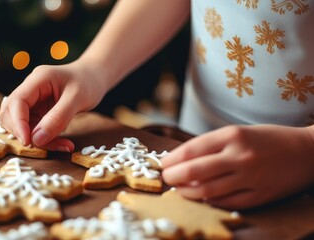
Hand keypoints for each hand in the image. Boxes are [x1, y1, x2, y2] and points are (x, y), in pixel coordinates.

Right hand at [0, 59, 108, 150]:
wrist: (94, 77)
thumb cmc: (88, 83)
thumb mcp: (77, 99)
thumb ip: (58, 118)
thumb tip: (36, 139)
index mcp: (37, 80)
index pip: (16, 102)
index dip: (18, 123)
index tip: (27, 141)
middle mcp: (30, 90)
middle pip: (10, 114)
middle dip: (23, 133)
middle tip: (46, 145)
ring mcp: (32, 102)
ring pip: (21, 125)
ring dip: (37, 140)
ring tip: (63, 145)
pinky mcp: (37, 112)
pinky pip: (34, 130)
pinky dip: (46, 140)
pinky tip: (63, 143)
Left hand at [161, 124, 313, 208]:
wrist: (307, 151)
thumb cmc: (268, 139)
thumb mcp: (238, 133)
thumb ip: (211, 145)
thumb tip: (181, 159)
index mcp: (233, 135)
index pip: (192, 149)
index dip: (172, 159)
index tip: (162, 164)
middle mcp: (240, 156)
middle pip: (195, 171)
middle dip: (174, 177)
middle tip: (166, 178)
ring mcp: (250, 178)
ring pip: (208, 190)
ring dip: (188, 192)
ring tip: (179, 189)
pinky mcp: (259, 195)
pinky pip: (226, 202)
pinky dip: (210, 201)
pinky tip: (201, 197)